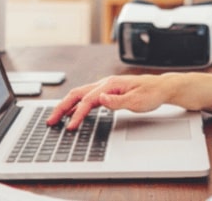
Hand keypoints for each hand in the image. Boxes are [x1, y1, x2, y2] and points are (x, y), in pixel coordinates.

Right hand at [44, 74, 175, 130]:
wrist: (161, 87)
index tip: (70, 127)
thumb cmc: (151, 93)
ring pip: (80, 95)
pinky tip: (72, 112)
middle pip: (77, 94)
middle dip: (62, 107)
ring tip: (56, 117)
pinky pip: (87, 97)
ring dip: (66, 106)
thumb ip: (117, 101)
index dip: (77, 115)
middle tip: (51, 120)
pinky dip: (76, 105)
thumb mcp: (137, 101)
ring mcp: (105, 87)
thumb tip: (101, 100)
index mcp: (110, 84)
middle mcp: (105, 83)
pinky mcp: (107, 92)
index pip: (88, 101)